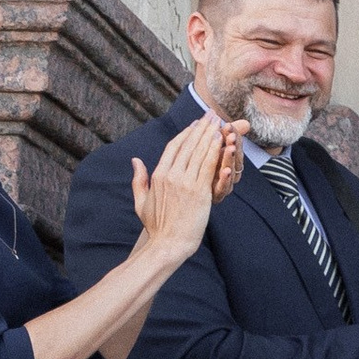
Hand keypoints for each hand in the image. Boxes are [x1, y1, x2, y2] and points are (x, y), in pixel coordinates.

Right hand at [130, 109, 239, 263]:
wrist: (168, 244)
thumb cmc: (156, 226)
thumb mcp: (141, 201)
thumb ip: (139, 179)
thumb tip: (135, 161)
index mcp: (158, 175)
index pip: (173, 147)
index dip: (186, 134)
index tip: (195, 124)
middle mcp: (171, 175)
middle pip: (188, 145)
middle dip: (201, 128)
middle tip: (211, 115)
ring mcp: (185, 182)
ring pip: (200, 152)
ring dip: (211, 135)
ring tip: (219, 122)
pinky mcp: (199, 191)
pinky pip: (208, 166)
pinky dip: (216, 151)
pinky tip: (223, 140)